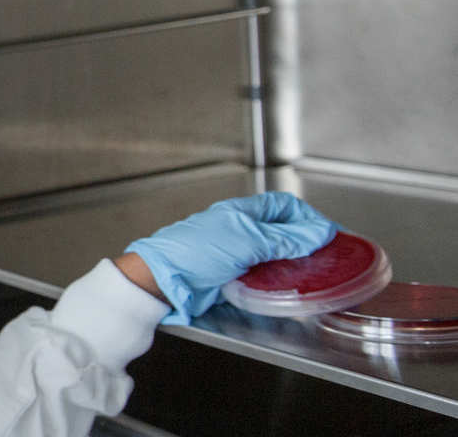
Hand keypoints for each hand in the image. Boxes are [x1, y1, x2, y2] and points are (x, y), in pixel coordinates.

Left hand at [126, 192, 338, 324]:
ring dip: (293, 263)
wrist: (163, 281)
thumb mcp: (247, 240)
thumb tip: (320, 233)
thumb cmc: (195, 252)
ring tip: (314, 272)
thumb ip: (285, 238)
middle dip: (305, 242)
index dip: (309, 217)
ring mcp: (236, 254)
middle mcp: (240, 230)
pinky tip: (289, 286)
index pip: (284, 206)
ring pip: (275, 255)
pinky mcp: (232, 277)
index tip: (329, 234)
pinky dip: (278, 280)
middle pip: (282, 231)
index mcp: (242, 213)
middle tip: (327, 256)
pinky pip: (263, 276)